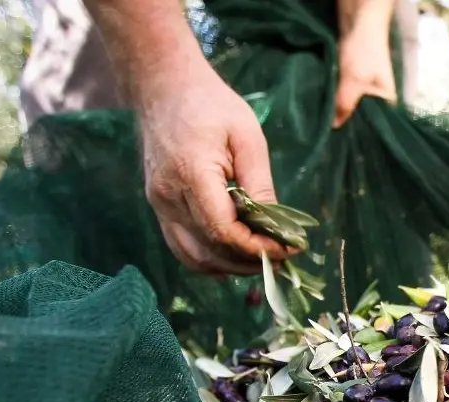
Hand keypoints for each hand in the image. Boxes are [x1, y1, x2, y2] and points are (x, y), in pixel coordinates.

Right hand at [137, 59, 295, 275]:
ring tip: (264, 261)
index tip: (289, 249)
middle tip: (284, 260)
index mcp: (191, 175)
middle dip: (250, 262)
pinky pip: (183, 246)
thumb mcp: (247, 137)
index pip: (224, 232)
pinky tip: (237, 255)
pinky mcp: (159, 205)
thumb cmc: (210, 104)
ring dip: (230, 267)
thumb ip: (260, 184)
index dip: (259, 248)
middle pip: (210, 251)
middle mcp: (168, 196)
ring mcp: (159, 204)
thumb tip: (276, 227)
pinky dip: (210, 258)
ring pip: (193, 257)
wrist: (164, 87)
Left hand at [333, 17, 396, 127]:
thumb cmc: (364, 52)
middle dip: (346, 121)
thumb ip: (345, 105)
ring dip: (338, 110)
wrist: (359, 20)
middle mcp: (378, 97)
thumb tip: (333, 127)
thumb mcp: (354, 82)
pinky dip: (334, 98)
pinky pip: (343, 94)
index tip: (342, 142)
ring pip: (350, 105)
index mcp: (388, 101)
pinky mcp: (352, 79)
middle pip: (362, 116)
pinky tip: (324, 107)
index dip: (360, 133)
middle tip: (329, 135)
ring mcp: (365, 88)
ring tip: (324, 124)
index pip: (376, 125)